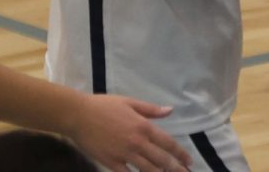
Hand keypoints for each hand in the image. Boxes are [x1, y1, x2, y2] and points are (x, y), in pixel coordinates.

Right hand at [70, 94, 191, 170]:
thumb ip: (151, 109)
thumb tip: (170, 110)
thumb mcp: (130, 102)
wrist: (79, 115)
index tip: (189, 161)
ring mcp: (125, 154)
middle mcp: (137, 142)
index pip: (167, 143)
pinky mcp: (112, 163)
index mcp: (143, 126)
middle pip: (161, 159)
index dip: (180, 153)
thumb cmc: (104, 106)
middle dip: (176, 168)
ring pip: (148, 170)